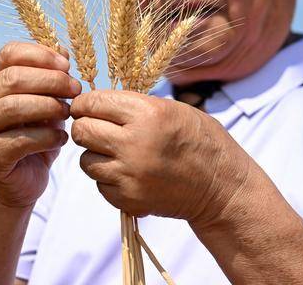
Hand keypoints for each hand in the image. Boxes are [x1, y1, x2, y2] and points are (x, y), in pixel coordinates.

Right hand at [0, 42, 81, 207]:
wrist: (21, 182)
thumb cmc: (36, 136)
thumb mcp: (46, 102)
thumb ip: (51, 77)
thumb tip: (62, 48)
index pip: (8, 53)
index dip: (39, 54)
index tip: (66, 65)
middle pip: (12, 79)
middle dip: (50, 80)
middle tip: (75, 89)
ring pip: (13, 107)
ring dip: (48, 106)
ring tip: (68, 113)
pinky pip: (19, 140)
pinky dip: (47, 136)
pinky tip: (62, 138)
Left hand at [69, 90, 250, 222]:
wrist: (220, 186)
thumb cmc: (198, 139)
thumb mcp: (171, 109)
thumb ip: (133, 105)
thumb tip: (94, 104)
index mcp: (148, 113)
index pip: (93, 103)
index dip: (84, 103)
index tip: (84, 107)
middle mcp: (135, 143)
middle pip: (82, 131)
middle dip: (84, 127)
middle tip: (94, 128)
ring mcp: (130, 174)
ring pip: (85, 160)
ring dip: (95, 154)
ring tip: (115, 152)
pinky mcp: (129, 199)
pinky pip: (100, 183)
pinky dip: (108, 177)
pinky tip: (127, 171)